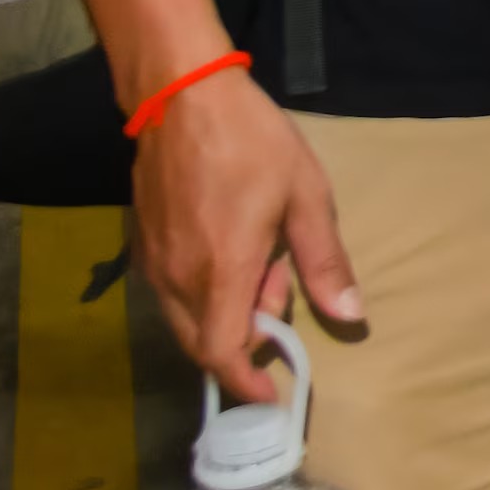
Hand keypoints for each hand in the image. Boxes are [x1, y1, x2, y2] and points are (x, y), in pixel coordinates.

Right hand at [135, 70, 359, 398]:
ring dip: (225, 316)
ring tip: (264, 267)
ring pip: (184, 321)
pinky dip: (202, 296)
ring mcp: (152, 263)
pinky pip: (170, 295)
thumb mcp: (306, 197)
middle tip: (281, 302)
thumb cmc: (252, 142)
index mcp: (221, 272)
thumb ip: (324, 262)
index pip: (223, 354)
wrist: (180, 95)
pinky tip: (232, 255)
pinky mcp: (140, 246)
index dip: (247, 383)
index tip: (272, 395)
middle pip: (202, 344)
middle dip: (243, 345)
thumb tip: (349, 317)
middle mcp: (177, 279)